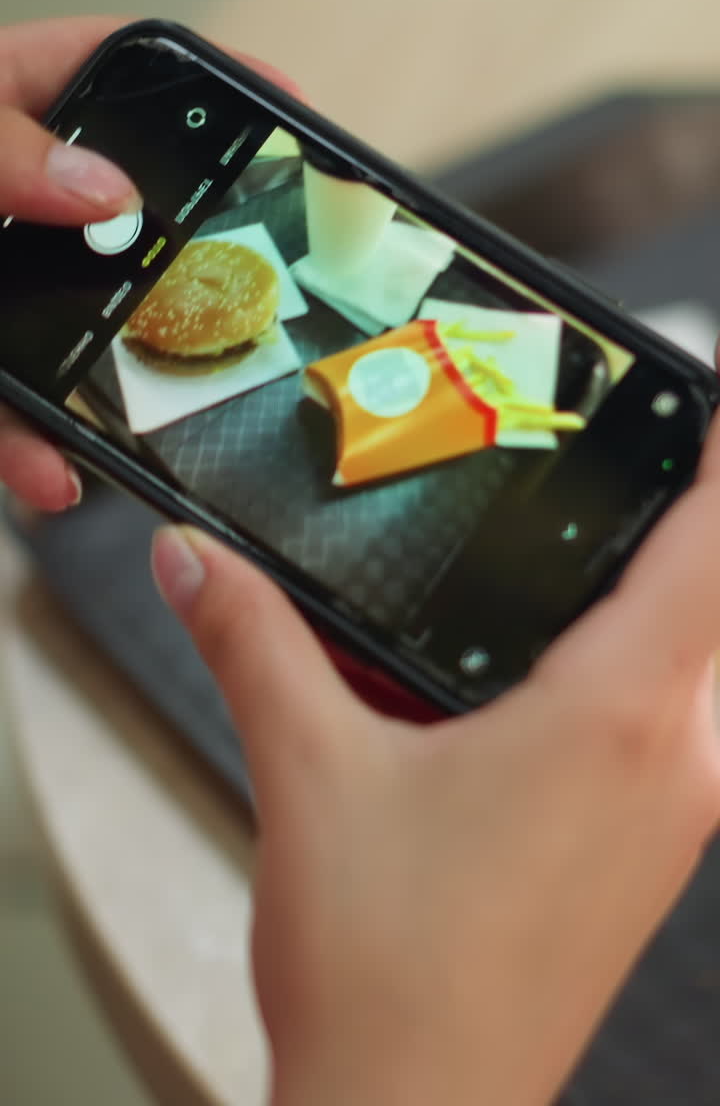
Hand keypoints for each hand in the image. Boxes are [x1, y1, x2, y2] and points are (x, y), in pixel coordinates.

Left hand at [0, 16, 295, 510]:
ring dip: (121, 385)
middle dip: (190, 256)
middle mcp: (9, 198)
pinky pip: (8, 409)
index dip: (212, 82)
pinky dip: (27, 448)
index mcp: (0, 107)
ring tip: (178, 416)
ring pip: (78, 333)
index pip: (118, 69)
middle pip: (125, 219)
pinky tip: (54, 474)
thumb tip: (106, 191)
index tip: (290, 106)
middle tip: (266, 285)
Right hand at [151, 404, 719, 1105]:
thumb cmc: (388, 980)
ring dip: (668, 594)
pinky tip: (553, 669)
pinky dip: (642, 664)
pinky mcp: (645, 853)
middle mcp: (668, 762)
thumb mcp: (306, 777)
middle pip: (717, 596)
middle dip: (688, 515)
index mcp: (611, 719)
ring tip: (587, 549)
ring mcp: (669, 815)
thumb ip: (251, 644)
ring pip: (703, 662)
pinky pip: (675, 723)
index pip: (711, 545)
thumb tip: (198, 562)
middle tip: (627, 457)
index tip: (708, 395)